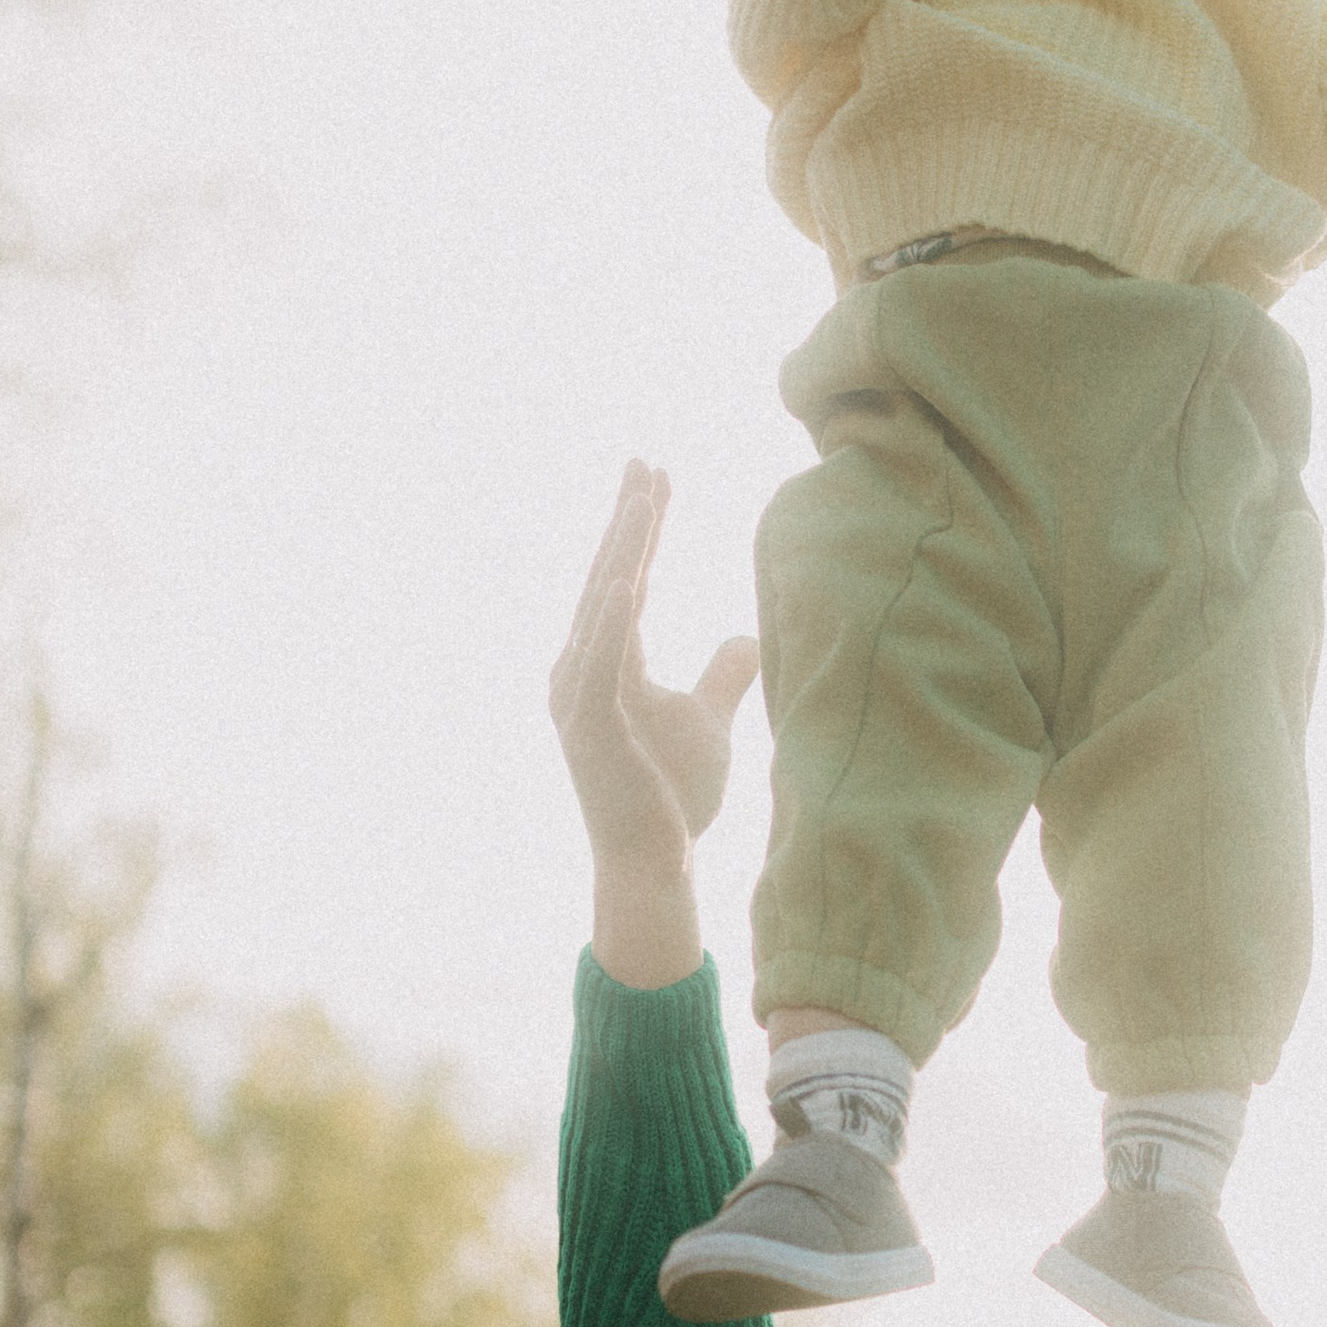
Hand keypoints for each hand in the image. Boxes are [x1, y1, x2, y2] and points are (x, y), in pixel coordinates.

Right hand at [551, 462, 758, 988]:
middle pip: (607, 578)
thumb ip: (721, 676)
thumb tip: (746, 638)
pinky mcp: (591, 728)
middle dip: (628, 520)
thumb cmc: (674, 797)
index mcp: (603, 664)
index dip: (640, 529)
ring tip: (643, 498)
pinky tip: (628, 579)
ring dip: (624, 550)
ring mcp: (579, 699)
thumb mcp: (707, 721)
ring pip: (603, 606)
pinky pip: (601, 662)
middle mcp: (579, 671)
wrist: (654, 863)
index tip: (656, 476)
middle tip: (646, 462)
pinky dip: (613, 620)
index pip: (624, 580)